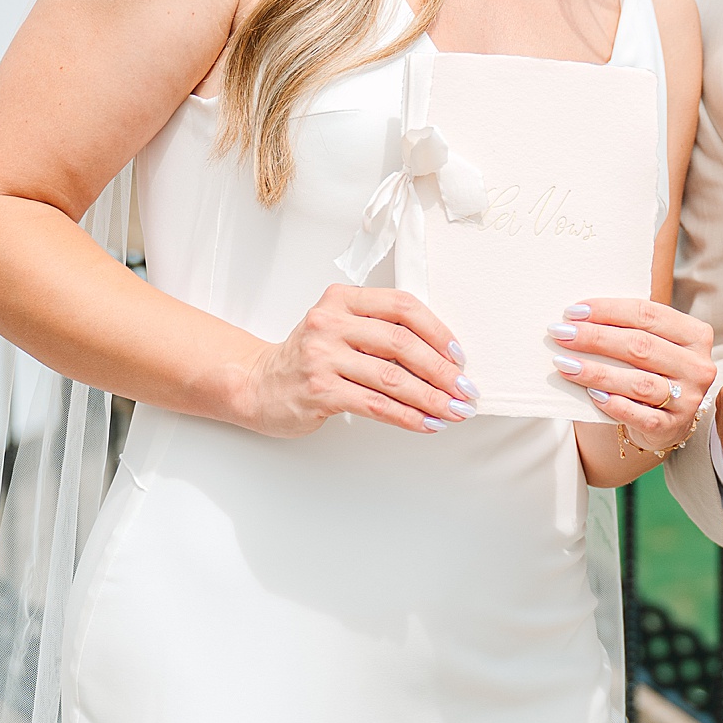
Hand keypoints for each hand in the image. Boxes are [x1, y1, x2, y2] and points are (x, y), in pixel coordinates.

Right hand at [237, 285, 475, 437]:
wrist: (257, 384)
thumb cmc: (308, 358)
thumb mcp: (340, 328)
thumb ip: (379, 331)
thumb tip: (442, 358)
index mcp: (342, 299)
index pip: (402, 306)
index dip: (437, 331)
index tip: (458, 356)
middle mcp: (329, 323)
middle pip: (401, 343)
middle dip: (441, 370)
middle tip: (464, 390)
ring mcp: (322, 357)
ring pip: (391, 378)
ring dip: (431, 398)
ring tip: (454, 411)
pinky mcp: (320, 391)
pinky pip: (375, 405)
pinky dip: (407, 416)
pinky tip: (427, 423)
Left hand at [548, 299, 716, 456]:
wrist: (665, 419)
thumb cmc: (652, 371)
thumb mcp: (652, 343)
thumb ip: (628, 327)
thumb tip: (577, 316)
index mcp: (696, 335)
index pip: (649, 314)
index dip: (608, 310)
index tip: (573, 311)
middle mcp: (698, 366)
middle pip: (641, 346)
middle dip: (595, 337)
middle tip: (560, 333)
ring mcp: (688, 399)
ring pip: (638, 382)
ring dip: (596, 371)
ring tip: (564, 363)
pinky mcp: (672, 427)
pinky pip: (639, 415)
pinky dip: (613, 404)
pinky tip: (591, 394)